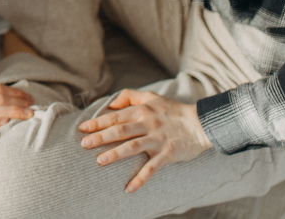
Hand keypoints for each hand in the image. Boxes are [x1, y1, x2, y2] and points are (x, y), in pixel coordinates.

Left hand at [77, 90, 212, 192]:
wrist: (201, 123)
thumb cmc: (173, 110)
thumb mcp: (151, 96)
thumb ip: (130, 97)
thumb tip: (111, 104)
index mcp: (142, 111)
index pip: (116, 116)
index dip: (98, 122)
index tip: (83, 128)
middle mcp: (148, 124)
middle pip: (120, 130)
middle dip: (101, 137)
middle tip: (84, 144)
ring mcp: (157, 140)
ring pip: (132, 147)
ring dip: (115, 154)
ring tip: (100, 161)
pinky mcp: (167, 154)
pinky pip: (151, 168)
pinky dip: (140, 179)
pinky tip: (129, 188)